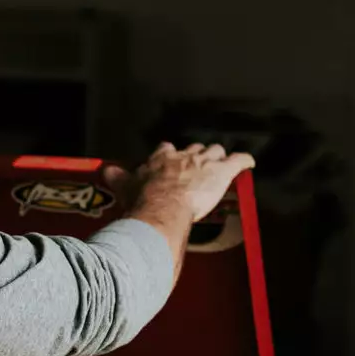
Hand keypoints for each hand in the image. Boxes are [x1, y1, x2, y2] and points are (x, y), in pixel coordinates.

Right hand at [104, 142, 255, 223]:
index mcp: (161, 158)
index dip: (170, 155)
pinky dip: (245, 160)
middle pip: (195, 148)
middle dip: (198, 156)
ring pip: (216, 151)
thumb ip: (117, 177)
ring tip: (220, 165)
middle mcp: (184, 156)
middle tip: (197, 167)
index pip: (167, 149)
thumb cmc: (144, 199)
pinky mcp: (223, 172)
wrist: (163, 206)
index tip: (170, 160)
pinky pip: (239, 160)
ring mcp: (205, 162)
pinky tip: (249, 163)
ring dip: (218, 158)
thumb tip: (105, 170)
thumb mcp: (125, 186)